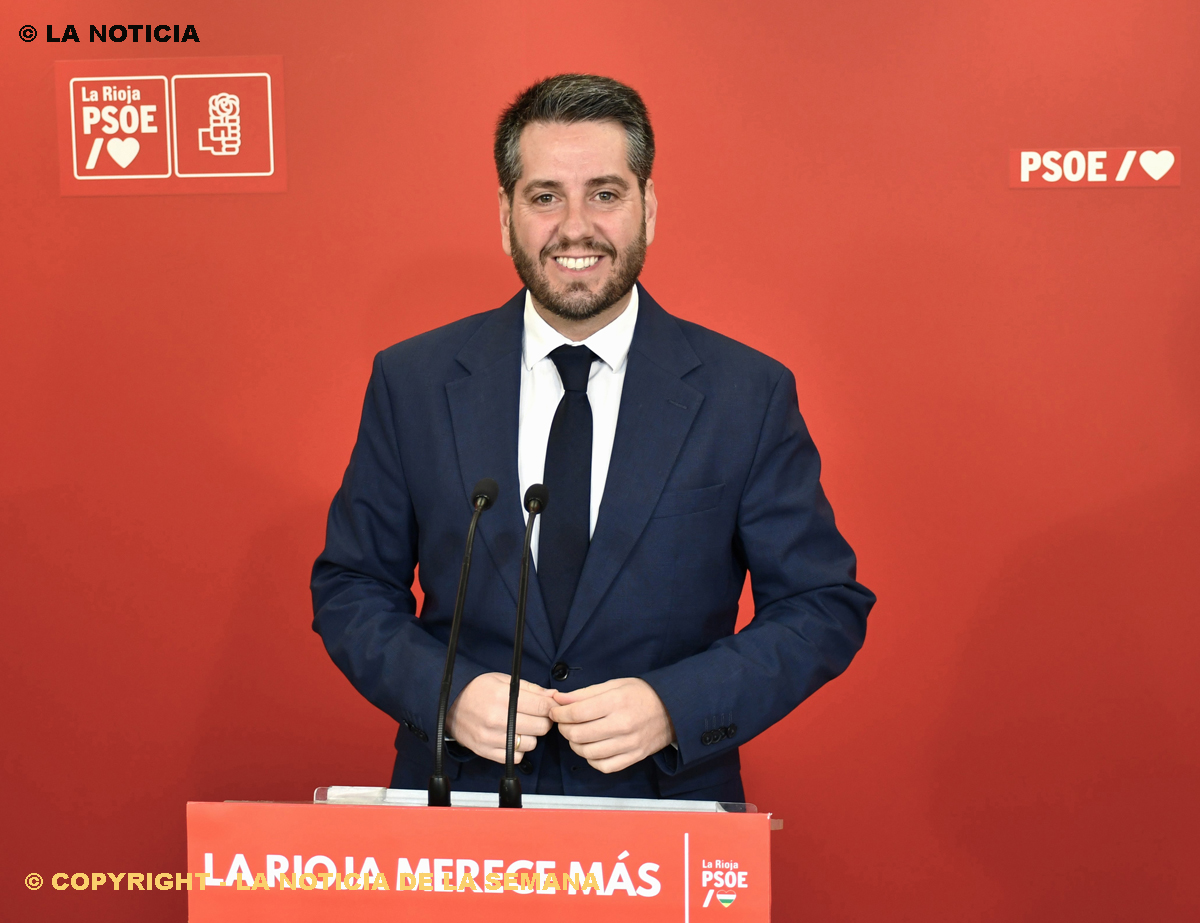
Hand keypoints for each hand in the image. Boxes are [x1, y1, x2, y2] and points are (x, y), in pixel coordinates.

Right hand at [446, 672, 555, 763]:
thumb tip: (553, 696)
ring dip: (531, 736)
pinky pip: (516, 757)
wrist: (449, 705)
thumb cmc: (477, 690)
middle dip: (543, 720)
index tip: (551, 706)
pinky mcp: (487, 751)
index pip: (542, 706)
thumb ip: (530, 688)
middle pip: (541, 727)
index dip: (552, 706)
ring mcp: (492, 738)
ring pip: (531, 744)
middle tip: (536, 715)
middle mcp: (498, 719)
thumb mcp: (503, 680)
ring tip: (521, 726)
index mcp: (503, 697)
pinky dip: (518, 749)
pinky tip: (512, 737)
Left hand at [550, 678, 675, 773]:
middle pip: (579, 734)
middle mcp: (623, 724)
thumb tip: (559, 699)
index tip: (555, 711)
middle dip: (564, 729)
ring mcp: (629, 744)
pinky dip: (592, 760)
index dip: (559, 713)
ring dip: (575, 745)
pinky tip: (592, 749)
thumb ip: (585, 693)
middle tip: (564, 723)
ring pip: (588, 753)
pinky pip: (604, 766)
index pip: (577, 712)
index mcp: (617, 702)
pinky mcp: (634, 757)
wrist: (672, 709)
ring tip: (577, 736)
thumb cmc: (642, 694)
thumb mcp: (615, 685)